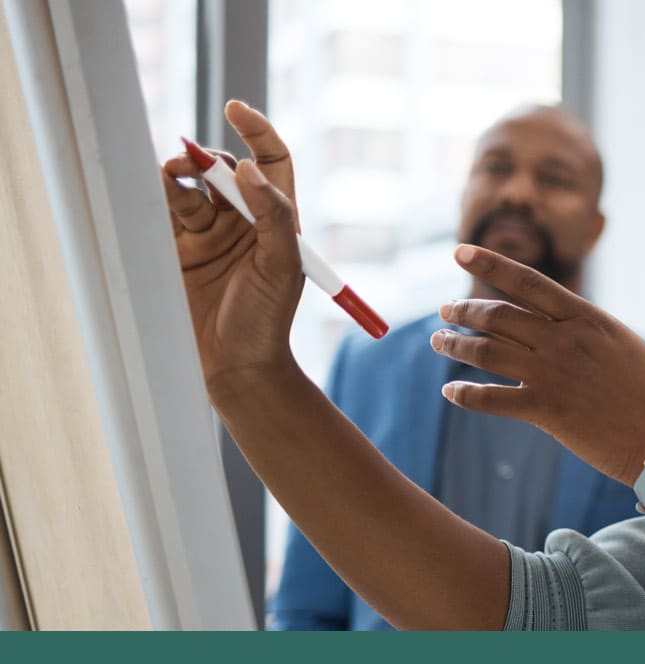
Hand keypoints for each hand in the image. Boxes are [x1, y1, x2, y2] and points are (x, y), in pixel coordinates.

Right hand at [159, 101, 303, 393]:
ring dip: (179, 173)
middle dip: (207, 158)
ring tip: (172, 176)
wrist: (234, 368)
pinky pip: (163, 208)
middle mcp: (243, 220)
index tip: (236, 110)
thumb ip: (273, 216)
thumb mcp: (283, 268)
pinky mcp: (176, 248)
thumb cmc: (268, 321)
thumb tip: (249, 169)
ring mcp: (208, 233)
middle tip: (192, 162)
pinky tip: (156, 193)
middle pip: (223, 168)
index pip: (271, 160)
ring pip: (188, 184)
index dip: (257, 131)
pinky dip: (157, 193)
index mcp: (278, 219)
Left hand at [431, 245, 644, 483]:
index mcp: (587, 319)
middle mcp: (565, 340)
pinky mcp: (546, 411)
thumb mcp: (626, 347)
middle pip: (498, 316)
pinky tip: (451, 393)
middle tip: (446, 311)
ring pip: (486, 351)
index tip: (460, 251)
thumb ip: (590, 332)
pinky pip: (490, 399)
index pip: (527, 281)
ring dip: (455, 345)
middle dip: (465, 311)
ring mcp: (553, 374)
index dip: (490, 263)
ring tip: (440, 342)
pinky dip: (465, 394)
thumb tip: (564, 324)